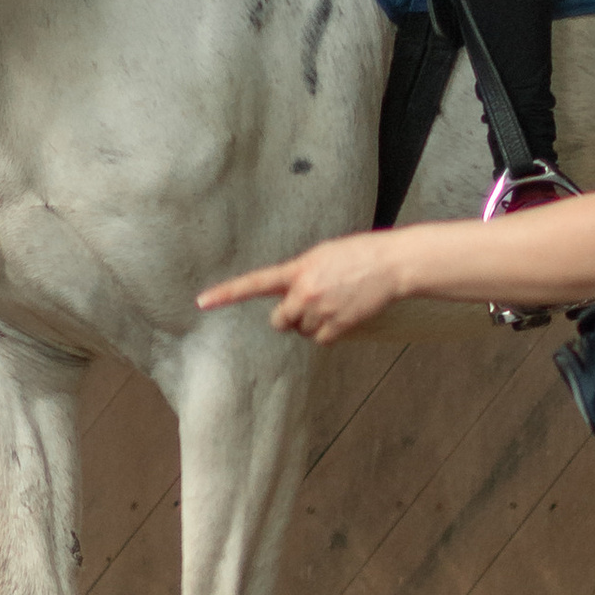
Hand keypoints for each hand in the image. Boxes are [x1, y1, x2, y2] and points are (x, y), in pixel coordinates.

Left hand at [200, 232, 410, 341]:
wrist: (391, 263)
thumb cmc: (358, 254)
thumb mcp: (322, 255)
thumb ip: (300, 273)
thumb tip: (288, 296)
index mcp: (297, 269)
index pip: (254, 282)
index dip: (227, 293)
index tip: (202, 302)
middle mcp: (304, 291)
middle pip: (280, 321)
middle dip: (289, 318)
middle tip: (309, 305)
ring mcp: (321, 310)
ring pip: (303, 331)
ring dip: (313, 323)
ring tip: (335, 302)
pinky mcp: (339, 325)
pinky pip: (321, 340)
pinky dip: (329, 333)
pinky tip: (343, 314)